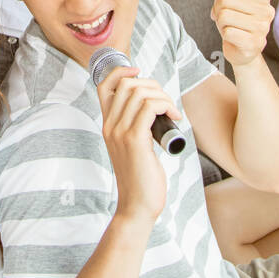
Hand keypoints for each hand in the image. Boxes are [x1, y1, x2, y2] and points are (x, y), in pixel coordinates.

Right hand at [96, 65, 177, 222]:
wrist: (137, 205)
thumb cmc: (141, 178)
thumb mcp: (134, 147)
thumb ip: (136, 128)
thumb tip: (155, 110)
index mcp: (107, 125)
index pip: (104, 85)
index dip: (122, 71)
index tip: (141, 74)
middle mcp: (109, 125)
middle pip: (127, 84)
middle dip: (153, 85)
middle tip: (167, 103)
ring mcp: (119, 132)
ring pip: (140, 93)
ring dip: (163, 96)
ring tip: (172, 112)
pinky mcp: (134, 140)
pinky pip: (150, 107)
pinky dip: (166, 106)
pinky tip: (174, 118)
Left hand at [190, 0, 274, 67]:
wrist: (244, 50)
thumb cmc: (235, 19)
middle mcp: (266, 8)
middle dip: (218, 8)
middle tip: (225, 17)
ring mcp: (263, 26)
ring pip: (224, 15)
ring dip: (221, 23)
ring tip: (230, 26)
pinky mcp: (256, 42)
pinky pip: (227, 32)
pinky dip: (225, 35)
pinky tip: (234, 37)